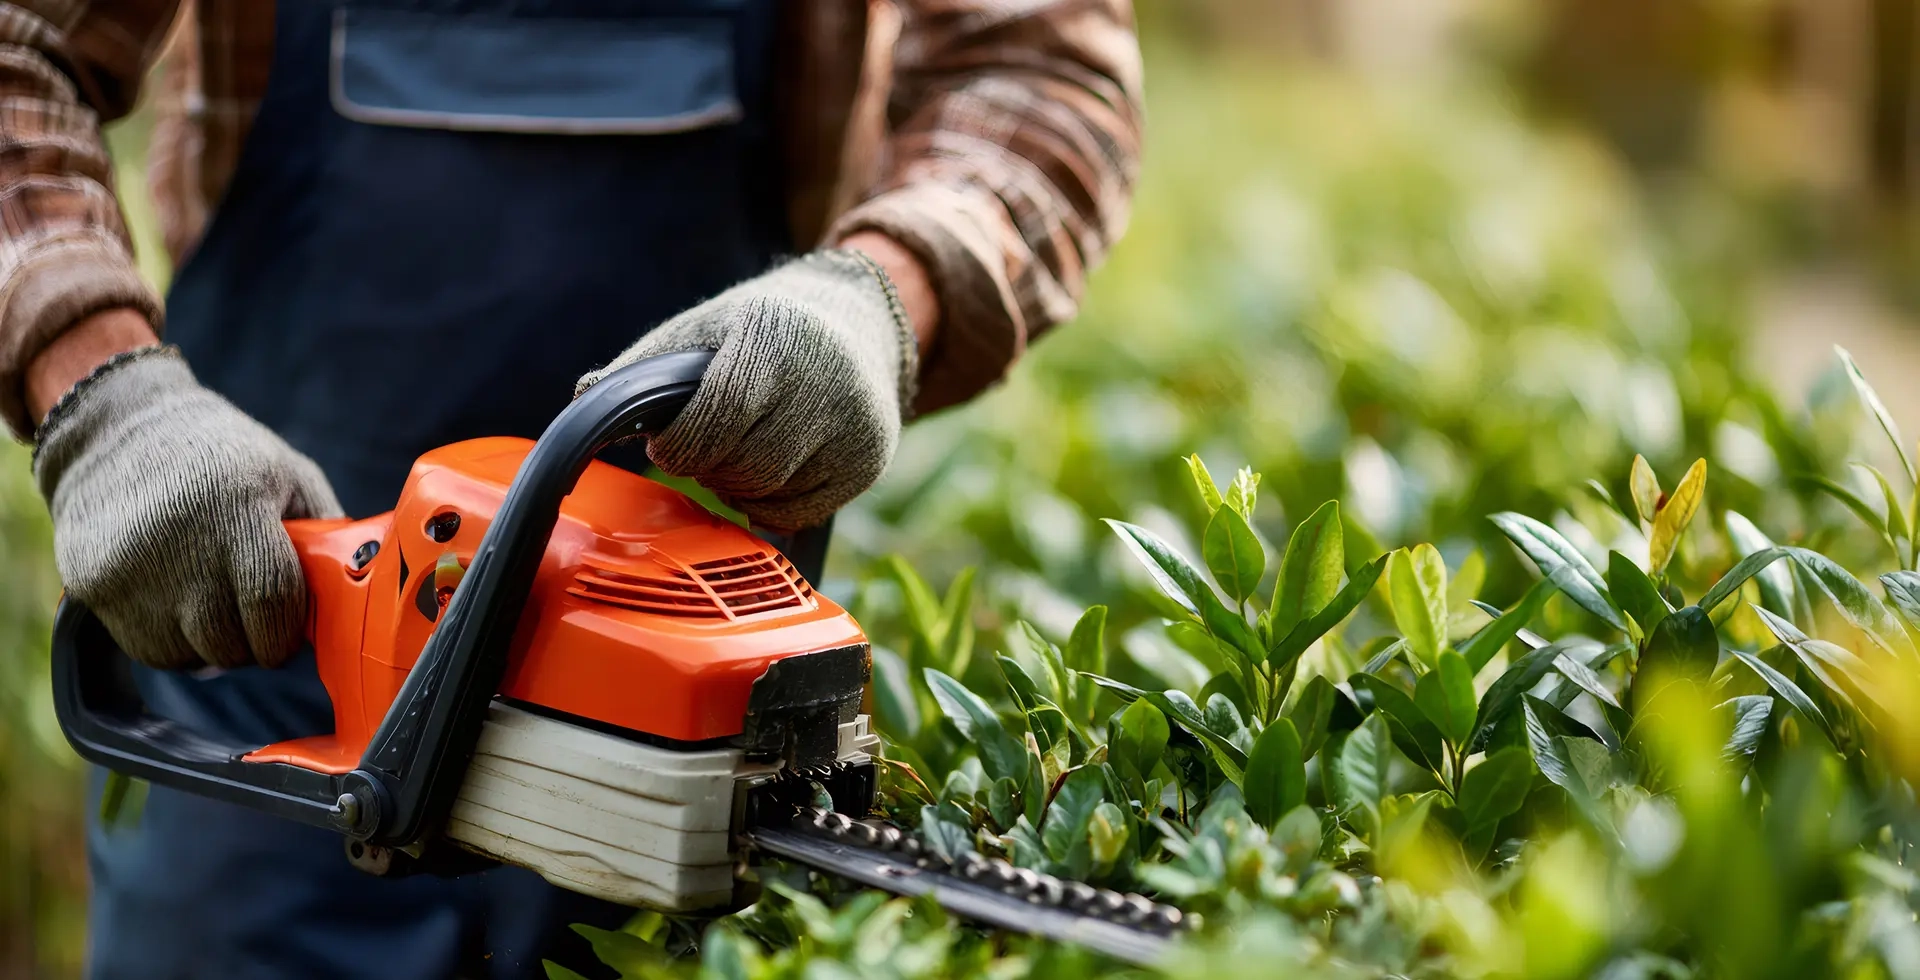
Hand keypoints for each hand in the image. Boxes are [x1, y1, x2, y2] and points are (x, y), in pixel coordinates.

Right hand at [33, 345, 342, 668]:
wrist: (116, 429)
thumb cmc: (222, 457)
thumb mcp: (289, 475)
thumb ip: (327, 535)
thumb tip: (357, 597)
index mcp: (235, 506)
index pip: (270, 602)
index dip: (286, 634)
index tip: (291, 636)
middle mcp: (177, 541)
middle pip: (228, 642)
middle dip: (254, 645)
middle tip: (257, 621)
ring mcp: (129, 568)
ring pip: (186, 656)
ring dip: (210, 646)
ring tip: (213, 602)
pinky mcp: (91, 585)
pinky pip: (145, 650)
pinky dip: (171, 642)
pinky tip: (176, 602)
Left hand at [577, 249, 920, 530]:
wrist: (859, 321)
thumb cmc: (762, 328)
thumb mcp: (703, 327)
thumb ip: (644, 366)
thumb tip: (583, 399)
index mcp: (774, 336)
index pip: (717, 416)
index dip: (682, 445)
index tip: (669, 445)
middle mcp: (825, 379)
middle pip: (742, 465)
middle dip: (708, 467)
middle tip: (704, 450)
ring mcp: (854, 424)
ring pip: (769, 494)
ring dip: (737, 488)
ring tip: (739, 453)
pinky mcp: (870, 460)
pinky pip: (801, 513)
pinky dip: (771, 504)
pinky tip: (769, 471)